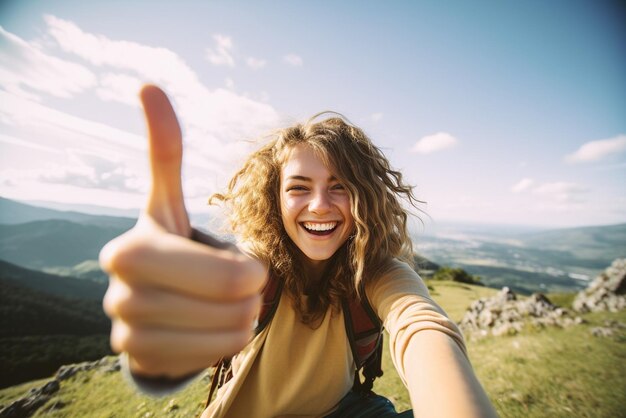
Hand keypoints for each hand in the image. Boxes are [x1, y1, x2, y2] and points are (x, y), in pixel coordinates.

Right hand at [99, 85, 266, 378]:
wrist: (149, 294)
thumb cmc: (169, 242)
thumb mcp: (167, 199)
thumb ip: (165, 150)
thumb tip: (149, 86)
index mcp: (128, 251)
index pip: (221, 275)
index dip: (247, 273)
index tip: (250, 268)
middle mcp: (119, 295)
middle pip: (229, 306)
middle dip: (249, 296)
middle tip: (240, 287)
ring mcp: (126, 334)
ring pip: (225, 335)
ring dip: (242, 319)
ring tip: (228, 306)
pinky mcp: (141, 360)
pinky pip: (210, 360)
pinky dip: (225, 343)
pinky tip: (212, 328)